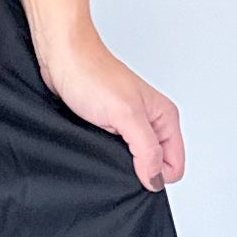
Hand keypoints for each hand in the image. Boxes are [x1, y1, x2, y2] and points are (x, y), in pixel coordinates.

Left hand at [30, 24, 184, 191]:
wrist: (62, 57)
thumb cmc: (92, 74)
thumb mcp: (125, 115)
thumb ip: (146, 149)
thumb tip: (156, 179)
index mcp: (164, 117)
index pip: (174, 165)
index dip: (154, 173)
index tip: (133, 165)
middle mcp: (150, 121)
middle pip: (156, 165)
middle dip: (138, 169)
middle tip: (116, 153)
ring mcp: (129, 123)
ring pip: (135, 159)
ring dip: (120, 161)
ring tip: (104, 145)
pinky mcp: (108, 125)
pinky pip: (115, 151)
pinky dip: (105, 153)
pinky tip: (95, 144)